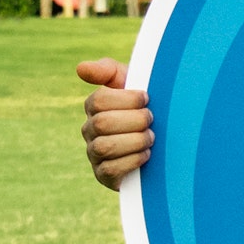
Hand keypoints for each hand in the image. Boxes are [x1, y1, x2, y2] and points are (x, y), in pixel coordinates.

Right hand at [78, 58, 154, 187]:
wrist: (163, 141)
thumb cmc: (144, 108)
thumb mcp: (130, 84)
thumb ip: (108, 71)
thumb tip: (80, 68)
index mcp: (94, 107)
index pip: (99, 101)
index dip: (126, 99)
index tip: (146, 98)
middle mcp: (90, 130)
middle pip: (102, 123)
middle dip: (133, 120)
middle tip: (152, 119)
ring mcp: (94, 153)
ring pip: (105, 147)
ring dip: (134, 141)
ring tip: (151, 138)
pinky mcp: (103, 175)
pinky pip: (111, 169)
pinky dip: (132, 160)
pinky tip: (146, 154)